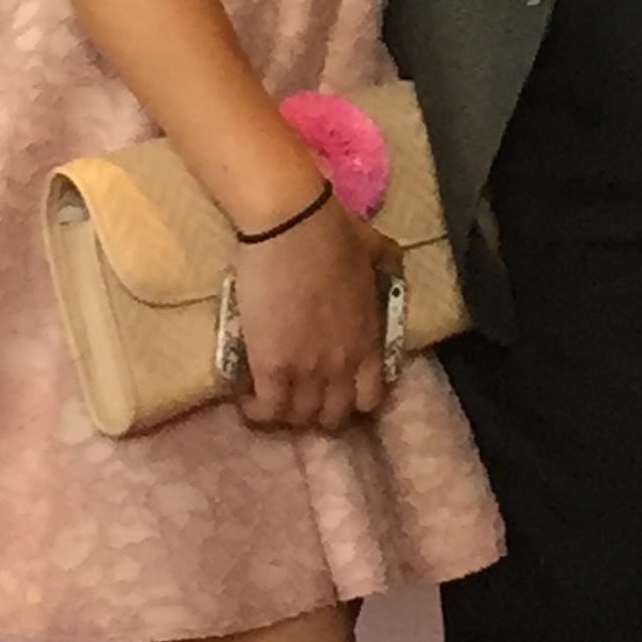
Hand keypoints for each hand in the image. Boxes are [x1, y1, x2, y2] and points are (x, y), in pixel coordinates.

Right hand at [233, 201, 398, 435]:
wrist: (292, 224)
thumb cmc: (333, 231)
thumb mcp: (375, 250)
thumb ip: (387, 264)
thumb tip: (393, 266)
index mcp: (369, 340)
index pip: (370, 398)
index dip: (352, 399)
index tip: (335, 388)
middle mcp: (343, 364)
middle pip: (333, 416)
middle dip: (317, 410)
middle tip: (299, 392)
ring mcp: (307, 369)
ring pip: (299, 418)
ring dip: (285, 410)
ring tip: (271, 393)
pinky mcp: (271, 367)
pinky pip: (267, 410)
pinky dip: (257, 410)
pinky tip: (247, 396)